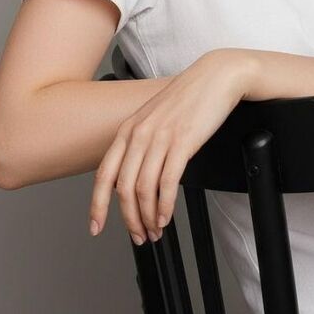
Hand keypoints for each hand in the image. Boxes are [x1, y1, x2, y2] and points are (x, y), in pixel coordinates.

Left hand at [88, 49, 250, 244]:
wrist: (216, 77)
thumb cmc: (189, 97)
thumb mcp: (156, 117)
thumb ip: (142, 142)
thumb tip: (135, 175)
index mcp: (128, 129)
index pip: (104, 175)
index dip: (97, 205)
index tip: (97, 226)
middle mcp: (139, 134)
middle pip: (123, 188)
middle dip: (129, 219)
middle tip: (138, 236)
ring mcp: (160, 137)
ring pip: (143, 189)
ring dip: (148, 217)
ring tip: (155, 230)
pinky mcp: (182, 142)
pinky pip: (167, 183)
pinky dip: (165, 206)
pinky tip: (167, 216)